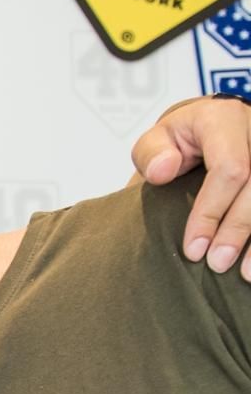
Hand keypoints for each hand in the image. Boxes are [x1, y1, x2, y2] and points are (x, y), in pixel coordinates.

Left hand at [131, 95, 250, 279]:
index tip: (193, 248)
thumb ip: (151, 153)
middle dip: (238, 228)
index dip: (212, 211)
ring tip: (247, 273)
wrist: (210, 127)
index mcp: (223, 120)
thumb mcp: (156, 141)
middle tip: (217, 264)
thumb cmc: (181, 140)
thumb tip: (163, 170)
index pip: (229, 168)